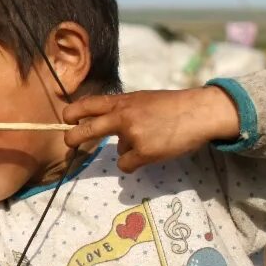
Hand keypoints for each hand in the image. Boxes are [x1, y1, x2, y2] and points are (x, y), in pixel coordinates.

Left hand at [62, 86, 239, 172]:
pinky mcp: (143, 152)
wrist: (199, 112)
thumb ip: (124, 110)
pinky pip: (127, 165)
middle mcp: (123, 116)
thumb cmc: (173, 106)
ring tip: (152, 141)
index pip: (89, 104)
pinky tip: (153, 152)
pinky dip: (137, 163)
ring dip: (129, 152)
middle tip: (69, 143)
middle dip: (73, 138)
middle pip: (86, 130)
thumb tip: (109, 128)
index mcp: (123, 101)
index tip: (66, 119)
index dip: (73, 112)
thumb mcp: (143, 100)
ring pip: (117, 152)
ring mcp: (132, 135)